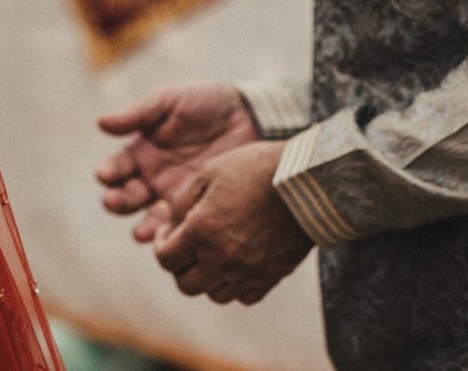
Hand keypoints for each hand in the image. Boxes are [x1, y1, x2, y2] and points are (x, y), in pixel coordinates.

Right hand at [97, 83, 258, 240]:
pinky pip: (182, 229)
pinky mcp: (201, 209)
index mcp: (143, 151)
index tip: (104, 174)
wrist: (254, 117)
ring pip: (150, 219)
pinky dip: (172, 236)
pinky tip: (170, 238)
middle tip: (114, 201)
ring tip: (143, 232)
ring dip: (142, 227)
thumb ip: (138, 113)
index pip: (117, 167)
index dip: (108, 172)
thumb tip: (101, 122)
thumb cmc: (208, 104)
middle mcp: (154, 178)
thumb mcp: (171, 101)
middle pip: (126, 197)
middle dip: (117, 201)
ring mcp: (177, 196)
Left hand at [151, 139, 311, 303]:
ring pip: (215, 295)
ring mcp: (250, 272)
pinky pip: (245, 297)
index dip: (160, 245)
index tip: (167, 230)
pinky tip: (236, 263)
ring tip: (211, 254)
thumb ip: (181, 203)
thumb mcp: (208, 173)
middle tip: (186, 245)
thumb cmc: (255, 169)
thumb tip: (169, 227)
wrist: (307, 181)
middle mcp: (223, 258)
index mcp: (202, 231)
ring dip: (206, 278)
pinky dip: (235, 286)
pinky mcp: (273, 276)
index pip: (165, 259)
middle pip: (186, 285)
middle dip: (180, 266)